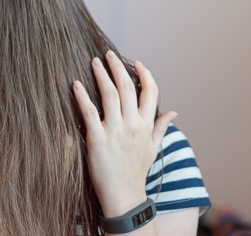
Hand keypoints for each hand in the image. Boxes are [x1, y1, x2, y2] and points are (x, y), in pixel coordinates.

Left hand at [72, 51, 176, 217]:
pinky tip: (76, 85)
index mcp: (147, 124)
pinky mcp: (97, 139)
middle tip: (108, 54)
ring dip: (101, 75)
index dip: (144, 74)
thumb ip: (161, 127)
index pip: (151, 92)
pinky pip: (89, 112)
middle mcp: (132, 124)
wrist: (124, 195)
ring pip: (109, 94)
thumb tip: (174, 113)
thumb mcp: (153, 148)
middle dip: (118, 67)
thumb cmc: (137, 171)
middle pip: (127, 87)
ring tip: (94, 62)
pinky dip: (82, 97)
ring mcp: (115, 131)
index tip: (136, 63)